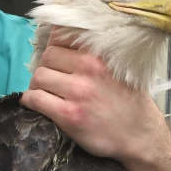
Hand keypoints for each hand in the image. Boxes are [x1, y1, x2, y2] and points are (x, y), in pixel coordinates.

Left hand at [21, 29, 164, 165]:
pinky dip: (31, 101)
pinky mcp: (68, 115)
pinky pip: (36, 99)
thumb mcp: (120, 67)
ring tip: (44, 93)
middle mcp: (88, 69)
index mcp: (99, 54)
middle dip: (45, 67)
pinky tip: (36, 105)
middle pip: (47, 56)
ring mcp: (77, 92)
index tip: (57, 58)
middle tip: (50, 80)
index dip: (54, 46)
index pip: (61, 35)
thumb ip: (96, 54)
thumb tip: (67, 44)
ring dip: (37, 85)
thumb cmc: (130, 102)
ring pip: (38, 77)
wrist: (140, 135)